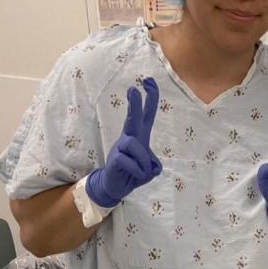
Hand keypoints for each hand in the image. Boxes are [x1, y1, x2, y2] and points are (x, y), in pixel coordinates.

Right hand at [86, 77, 162, 206]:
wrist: (115, 188)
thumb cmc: (133, 172)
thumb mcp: (149, 168)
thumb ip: (152, 164)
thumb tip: (150, 165)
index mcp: (140, 135)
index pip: (147, 113)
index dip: (150, 97)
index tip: (149, 80)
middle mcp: (130, 137)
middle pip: (133, 117)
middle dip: (135, 103)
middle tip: (133, 88)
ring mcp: (121, 147)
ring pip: (135, 145)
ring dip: (143, 160)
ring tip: (142, 171)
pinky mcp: (115, 159)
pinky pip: (129, 162)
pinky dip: (138, 171)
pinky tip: (136, 175)